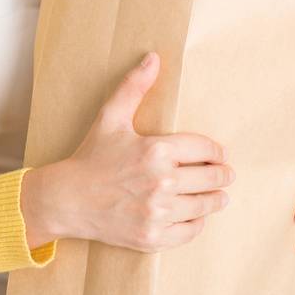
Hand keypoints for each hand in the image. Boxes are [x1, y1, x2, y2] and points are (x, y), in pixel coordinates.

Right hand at [33, 51, 235, 253]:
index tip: (221, 154)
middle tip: (227, 175)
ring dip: (216, 200)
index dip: (216, 151)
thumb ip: (134, 87)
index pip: (204, 149)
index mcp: (156, 149)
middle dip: (223, 175)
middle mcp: (161, 182)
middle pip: (211, 179)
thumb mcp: (111, 117)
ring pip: (204, 206)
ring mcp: (157, 212)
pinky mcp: (152, 237)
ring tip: (220, 197)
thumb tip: (153, 58)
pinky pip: (189, 232)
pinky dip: (197, 224)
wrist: (67, 199)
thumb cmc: (91, 156)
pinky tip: (198, 216)